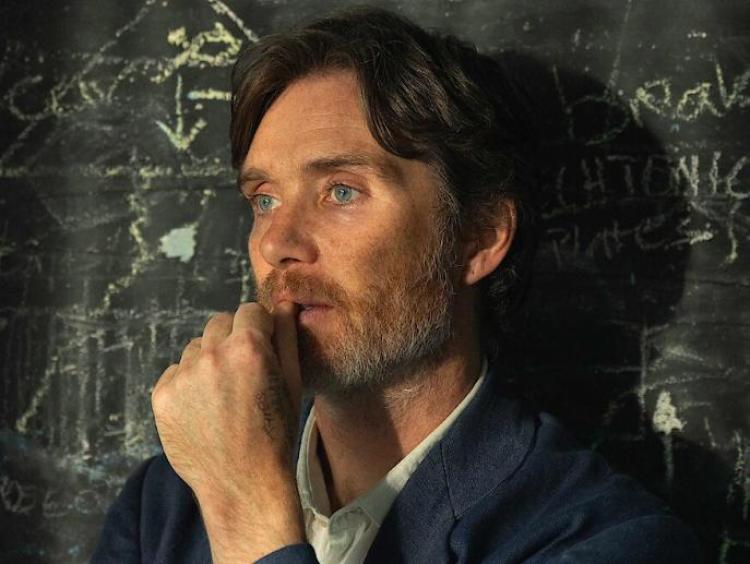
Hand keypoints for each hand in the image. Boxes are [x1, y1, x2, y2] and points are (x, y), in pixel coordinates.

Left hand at [151, 301, 304, 562]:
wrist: (243, 483)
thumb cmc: (275, 433)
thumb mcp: (292, 383)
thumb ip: (287, 337)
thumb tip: (284, 303)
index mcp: (249, 347)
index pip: (250, 311)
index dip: (259, 328)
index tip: (262, 348)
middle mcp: (212, 354)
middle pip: (219, 323)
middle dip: (231, 339)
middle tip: (241, 373)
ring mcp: (183, 375)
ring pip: (195, 348)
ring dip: (208, 361)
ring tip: (222, 396)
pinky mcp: (161, 395)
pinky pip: (175, 372)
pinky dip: (187, 384)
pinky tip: (203, 409)